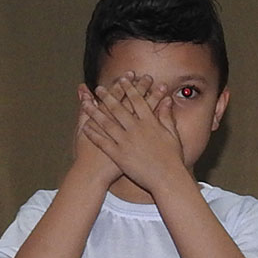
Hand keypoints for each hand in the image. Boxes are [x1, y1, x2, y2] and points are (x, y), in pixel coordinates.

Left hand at [78, 73, 185, 195]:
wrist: (167, 178)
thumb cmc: (172, 158)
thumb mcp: (173, 134)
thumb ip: (167, 116)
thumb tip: (167, 100)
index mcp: (150, 123)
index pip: (137, 101)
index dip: (128, 89)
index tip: (122, 79)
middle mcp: (136, 129)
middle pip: (119, 108)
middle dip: (108, 96)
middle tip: (99, 88)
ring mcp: (126, 142)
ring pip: (107, 123)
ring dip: (95, 112)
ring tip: (87, 103)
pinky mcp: (118, 155)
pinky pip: (102, 142)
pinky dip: (93, 134)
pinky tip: (85, 127)